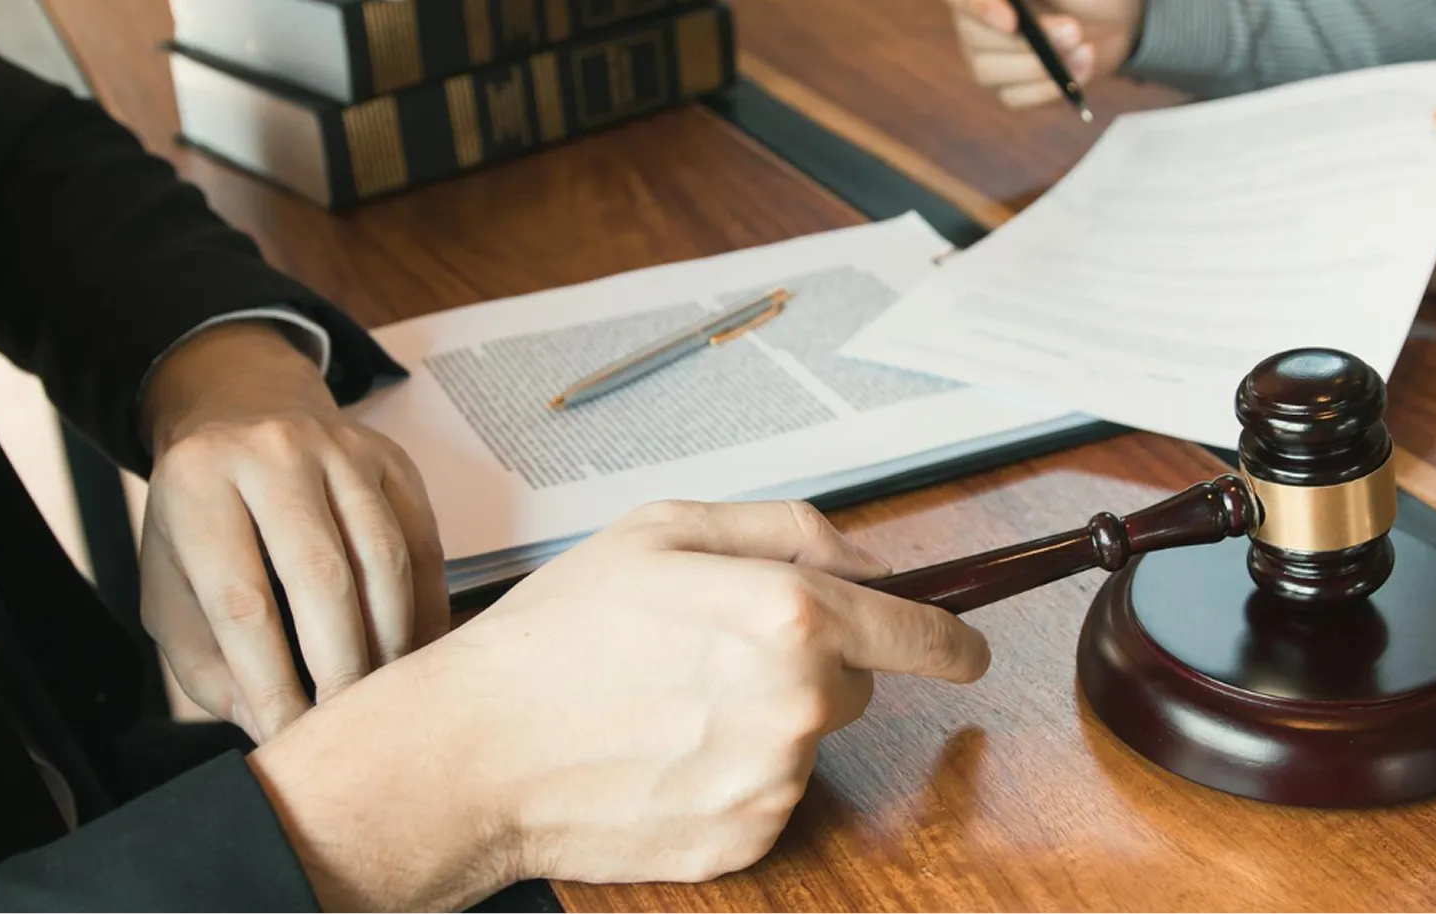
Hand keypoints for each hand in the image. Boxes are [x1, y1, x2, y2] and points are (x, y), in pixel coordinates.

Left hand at [139, 322, 445, 742]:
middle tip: (344, 722)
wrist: (242, 410)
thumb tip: (264, 724)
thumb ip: (202, 659)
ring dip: (389, 640)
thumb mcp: (168, 581)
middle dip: (339, 665)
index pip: (242, 599)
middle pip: (323, 576)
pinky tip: (412, 649)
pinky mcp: (391, 459)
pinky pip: (423, 542)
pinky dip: (424, 607)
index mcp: (198, 484)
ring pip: (384, 558)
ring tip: (380, 693)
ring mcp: (341, 449)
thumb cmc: (200, 515)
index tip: (286, 734)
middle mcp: (273, 453)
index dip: (268, 679)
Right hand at [248, 500, 991, 911]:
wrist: (471, 754)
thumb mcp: (663, 531)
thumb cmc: (556, 638)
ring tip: (665, 705)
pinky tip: (660, 756)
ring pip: (806, 743)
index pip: (920, 636)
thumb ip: (789, 530)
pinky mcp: (742, 841)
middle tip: (710, 653)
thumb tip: (877, 561)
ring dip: (762, 722)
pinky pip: (768, 800)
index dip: (950, 641)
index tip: (965, 649)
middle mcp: (794, 703)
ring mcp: (771, 782)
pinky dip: (728, 778)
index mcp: (786, 615)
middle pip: (854, 686)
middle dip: (807, 665)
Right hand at [944, 0, 1142, 107]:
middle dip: (1026, 41)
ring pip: (989, 71)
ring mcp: (987, 56)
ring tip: (1083, 49)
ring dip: (1039, 67)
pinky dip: (1050, 87)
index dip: (979, 8)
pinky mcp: (1007, 86)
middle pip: (975, 37)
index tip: (1012, 21)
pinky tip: (1080, 68)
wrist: (1111, 18)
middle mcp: (976, 19)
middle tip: (1074, 32)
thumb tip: (1020, 5)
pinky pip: (1014, 96)